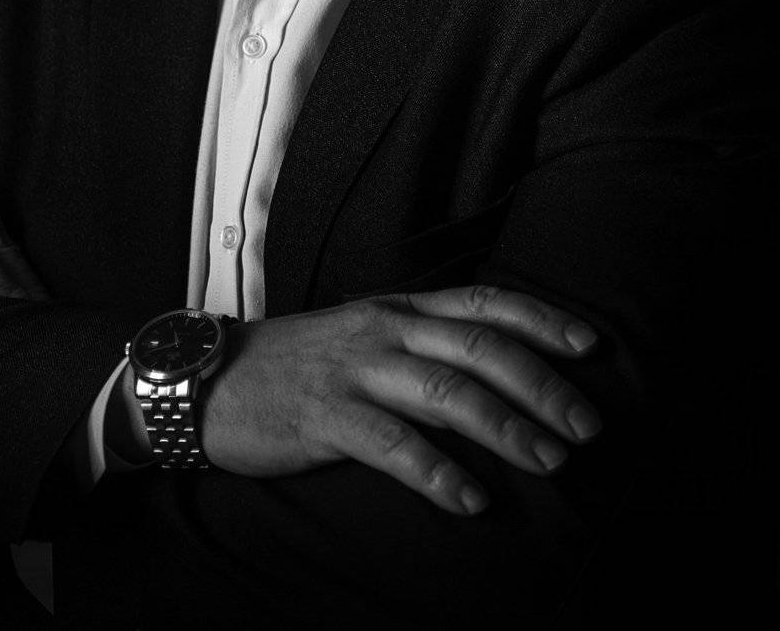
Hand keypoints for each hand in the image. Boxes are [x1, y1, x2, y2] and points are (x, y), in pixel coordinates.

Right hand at [201, 287, 601, 514]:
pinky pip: (391, 445)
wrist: (210, 378)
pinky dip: (437, 473)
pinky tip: (470, 500)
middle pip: (479, 348)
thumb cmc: (300, 365)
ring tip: (551, 462)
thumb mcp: (365, 338)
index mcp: (399, 310)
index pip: (484, 302)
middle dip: (542, 385)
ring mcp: (355, 370)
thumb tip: (497, 379)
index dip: (542, 320)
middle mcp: (385, 330)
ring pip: (446, 392)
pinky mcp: (325, 416)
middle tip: (588, 426)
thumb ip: (422, 348)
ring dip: (506, 428)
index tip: (592, 347)